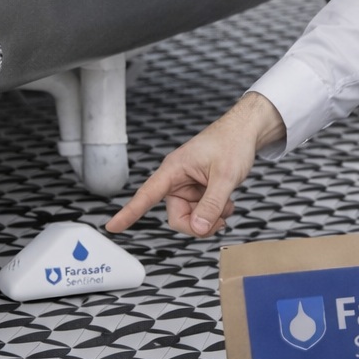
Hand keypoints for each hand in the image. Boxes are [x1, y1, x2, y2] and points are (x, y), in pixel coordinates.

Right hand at [104, 92, 283, 237]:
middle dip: (199, 223)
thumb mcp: (225, 176)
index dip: (129, 213)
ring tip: (228, 203)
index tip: (112, 227)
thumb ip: (211, 204)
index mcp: (174, 170)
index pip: (146, 195)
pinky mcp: (199, 189)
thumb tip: (197, 228)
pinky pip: (201, 211)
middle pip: (177, 216)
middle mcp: (177, 179)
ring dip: (211, 217)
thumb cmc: (233, 142)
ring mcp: (188, 186)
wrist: (246, 131)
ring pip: (192, 217)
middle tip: (221, 221)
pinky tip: (227, 201)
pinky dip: (216, 212)